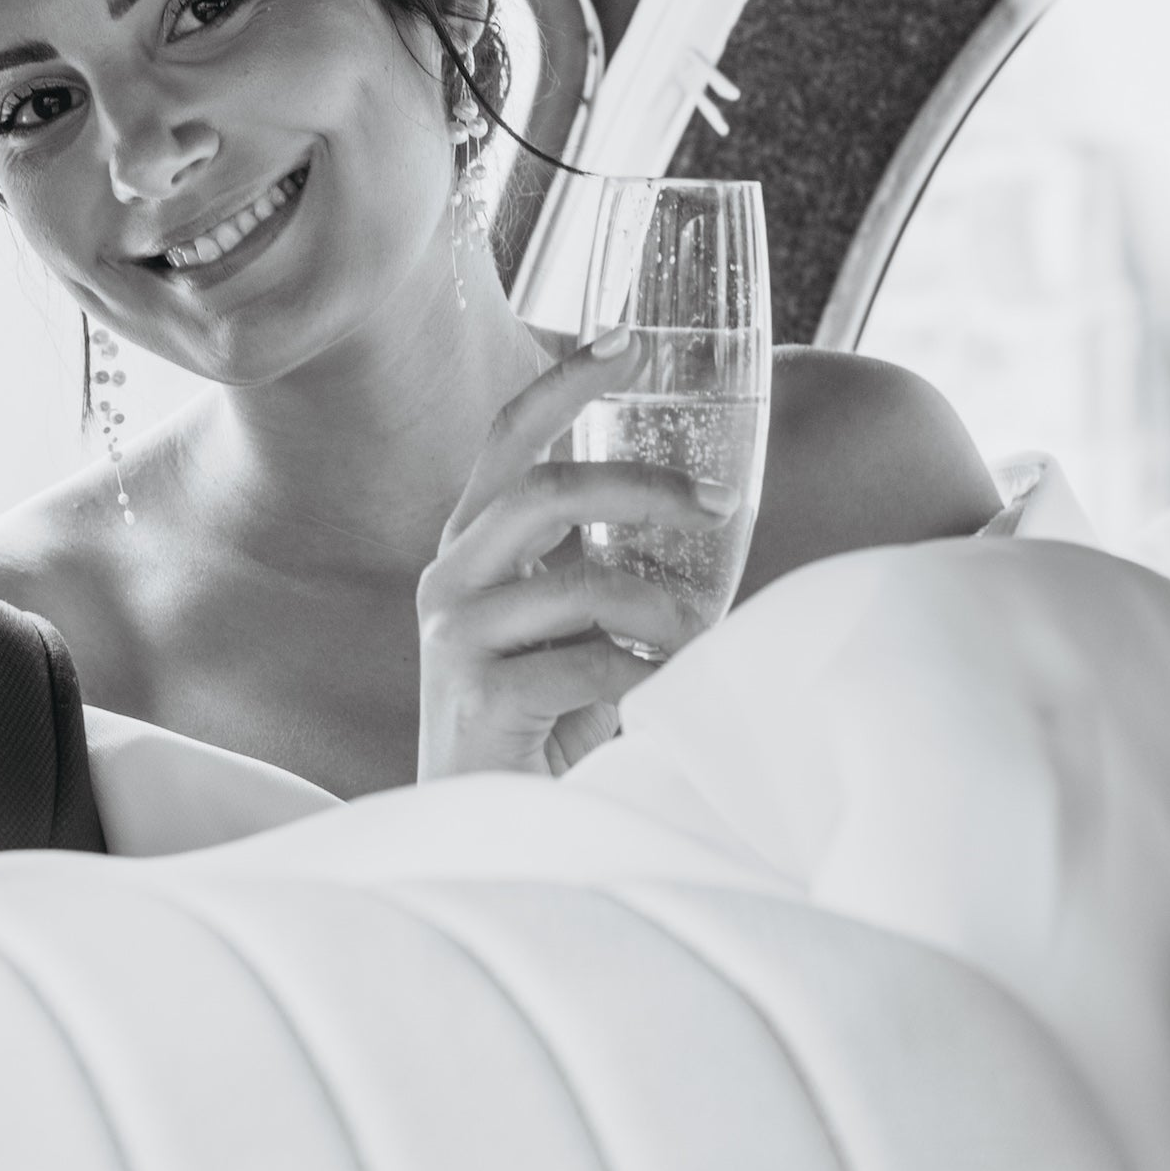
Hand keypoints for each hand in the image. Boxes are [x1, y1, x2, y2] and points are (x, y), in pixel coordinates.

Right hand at [415, 331, 736, 779]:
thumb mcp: (573, 626)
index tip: (626, 339)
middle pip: (543, 490)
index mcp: (475, 549)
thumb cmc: (542, 724)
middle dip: (640, 485)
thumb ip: (601, 567)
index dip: (564, 383)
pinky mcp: (475, 696)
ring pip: (575, 582)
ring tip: (694, 639)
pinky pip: (589, 664)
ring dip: (658, 607)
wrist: (490, 831)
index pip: (508, 440)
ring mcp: (455, 637)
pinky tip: (658, 698)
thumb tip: (708, 516)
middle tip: (718, 503)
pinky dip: (643, 677)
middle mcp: (450, 579)